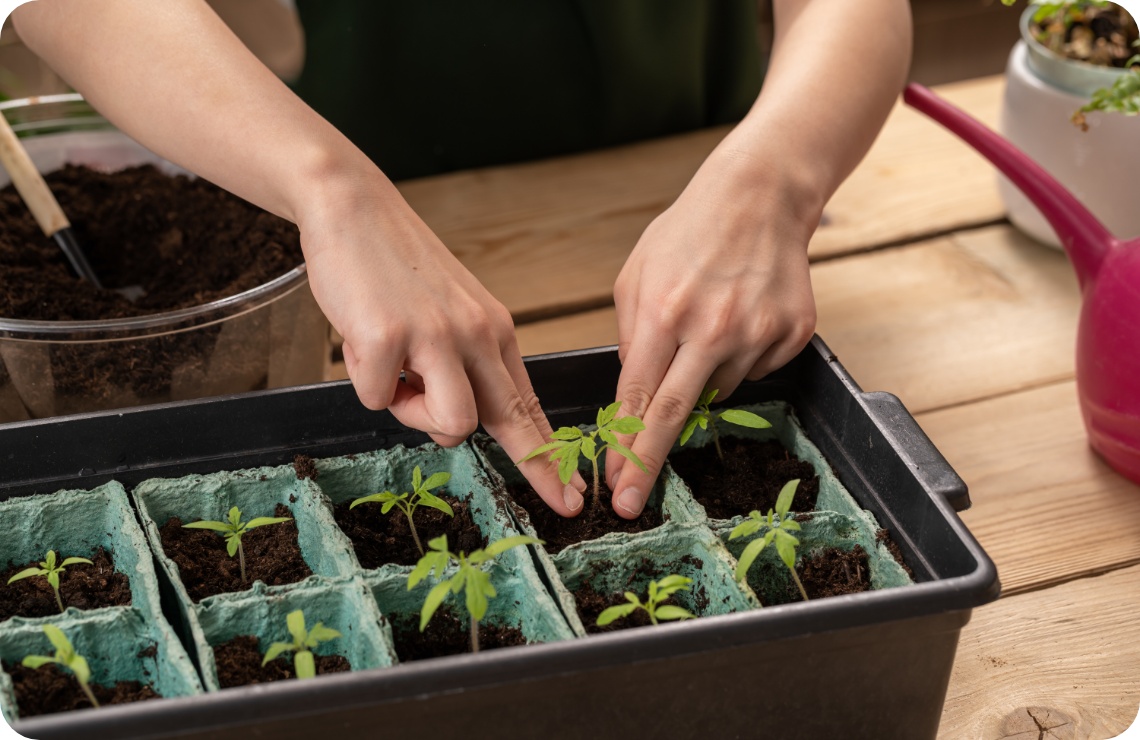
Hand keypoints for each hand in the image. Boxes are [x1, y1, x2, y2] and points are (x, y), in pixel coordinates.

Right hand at [298, 170, 585, 515]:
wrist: (353, 206)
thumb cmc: (396, 267)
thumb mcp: (451, 312)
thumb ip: (463, 363)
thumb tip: (457, 421)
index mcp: (495, 329)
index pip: (528, 401)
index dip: (550, 455)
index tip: (572, 495)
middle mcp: (476, 334)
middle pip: (505, 420)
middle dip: (537, 467)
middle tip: (559, 502)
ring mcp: (435, 336)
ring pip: (448, 424)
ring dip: (413, 414)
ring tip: (395, 373)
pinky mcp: (388, 337)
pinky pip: (377, 399)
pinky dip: (364, 383)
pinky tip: (363, 340)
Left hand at [603, 155, 816, 517]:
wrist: (760, 197)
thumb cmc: (687, 234)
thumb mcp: (636, 275)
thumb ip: (629, 335)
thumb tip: (632, 392)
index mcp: (663, 312)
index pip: (636, 397)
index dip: (624, 448)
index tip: (616, 487)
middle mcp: (711, 328)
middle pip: (673, 415)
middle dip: (648, 465)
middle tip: (634, 504)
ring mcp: (757, 333)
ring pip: (719, 391)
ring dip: (703, 377)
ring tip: (707, 326)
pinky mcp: (792, 334)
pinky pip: (754, 371)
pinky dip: (739, 358)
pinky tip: (738, 318)